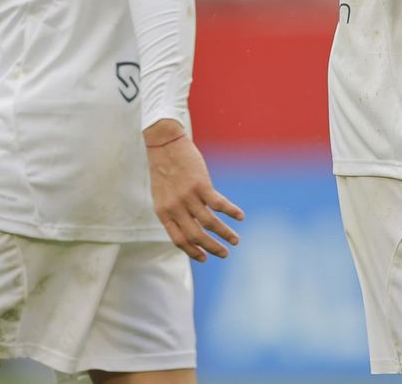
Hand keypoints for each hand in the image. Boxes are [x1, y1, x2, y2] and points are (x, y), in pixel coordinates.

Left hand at [145, 120, 243, 261]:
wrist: (164, 144)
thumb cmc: (163, 169)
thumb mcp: (161, 195)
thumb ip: (172, 211)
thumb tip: (189, 226)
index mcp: (163, 213)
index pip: (179, 240)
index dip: (193, 252)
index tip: (205, 258)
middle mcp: (175, 208)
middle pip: (196, 236)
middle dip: (212, 248)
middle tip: (225, 254)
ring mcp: (188, 197)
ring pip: (209, 223)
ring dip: (225, 234)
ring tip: (235, 241)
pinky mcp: (200, 185)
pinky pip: (219, 204)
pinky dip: (231, 212)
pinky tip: (240, 216)